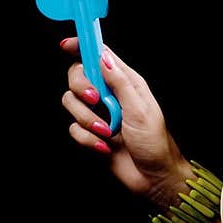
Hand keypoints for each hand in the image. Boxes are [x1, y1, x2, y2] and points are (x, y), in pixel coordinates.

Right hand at [59, 36, 189, 206]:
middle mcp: (110, 95)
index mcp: (126, 82)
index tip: (66, 45)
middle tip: (95, 99)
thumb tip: (103, 57)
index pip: (99, 55)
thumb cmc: (155, 143)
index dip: (82, 46)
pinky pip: (74, 129)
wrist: (153, 177)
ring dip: (87, 119)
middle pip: (78, 76)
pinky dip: (87, 139)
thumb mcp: (140, 109)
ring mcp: (99, 114)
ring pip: (71, 103)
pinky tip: (104, 147)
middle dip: (81, 87)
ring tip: (107, 132)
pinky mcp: (91, 133)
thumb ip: (120, 82)